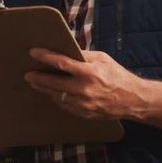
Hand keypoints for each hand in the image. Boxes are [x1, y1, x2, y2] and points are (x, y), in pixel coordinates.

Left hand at [24, 48, 147, 120]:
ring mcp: (84, 104)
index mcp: (90, 72)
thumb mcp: (102, 59)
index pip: (61, 63)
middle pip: (53, 83)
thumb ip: (83, 55)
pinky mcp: (84, 113)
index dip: (45, 57)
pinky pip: (65, 105)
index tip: (33, 52)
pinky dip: (57, 98)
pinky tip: (52, 93)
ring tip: (36, 83)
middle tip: (28, 75)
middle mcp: (85, 89)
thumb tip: (65, 49)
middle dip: (38, 78)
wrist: (133, 100)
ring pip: (57, 96)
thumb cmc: (117, 76)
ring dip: (45, 89)